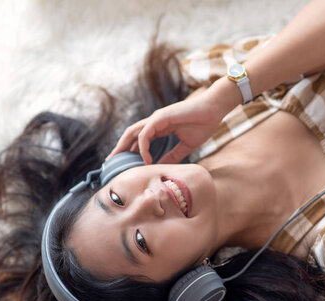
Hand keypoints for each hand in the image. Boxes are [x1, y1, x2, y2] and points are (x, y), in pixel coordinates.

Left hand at [107, 89, 224, 164]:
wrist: (214, 109)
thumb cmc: (203, 124)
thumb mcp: (186, 146)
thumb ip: (173, 156)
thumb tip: (161, 167)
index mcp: (160, 127)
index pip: (138, 140)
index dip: (129, 151)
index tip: (123, 164)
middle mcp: (155, 122)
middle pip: (130, 135)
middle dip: (120, 149)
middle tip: (110, 163)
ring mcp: (156, 118)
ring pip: (133, 133)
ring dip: (123, 146)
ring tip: (118, 161)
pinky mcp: (161, 118)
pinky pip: (145, 134)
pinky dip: (143, 147)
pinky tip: (145, 159)